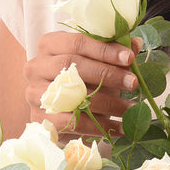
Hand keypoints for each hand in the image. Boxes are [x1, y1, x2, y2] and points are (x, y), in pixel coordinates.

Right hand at [24, 30, 140, 138]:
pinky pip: (72, 122)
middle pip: (73, 65)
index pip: (78, 42)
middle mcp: (36, 66)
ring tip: (131, 107)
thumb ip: (114, 53)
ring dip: (108, 103)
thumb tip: (136, 44)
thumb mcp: (97, 63)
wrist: (60, 112)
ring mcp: (34, 93)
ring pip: (73, 95)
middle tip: (133, 83)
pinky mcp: (39, 118)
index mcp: (49, 44)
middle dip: (108, 74)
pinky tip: (119, 127)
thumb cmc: (81, 80)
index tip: (129, 58)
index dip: (105, 49)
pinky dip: (99, 126)